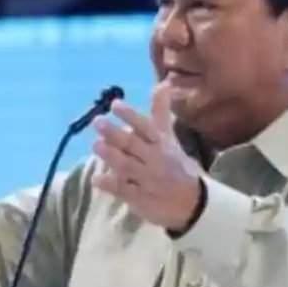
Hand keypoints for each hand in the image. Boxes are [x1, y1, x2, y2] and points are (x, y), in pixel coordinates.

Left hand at [91, 83, 203, 230]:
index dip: (130, 115)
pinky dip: (110, 185)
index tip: (115, 104)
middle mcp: (156, 160)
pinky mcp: (141, 199)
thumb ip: (161, 113)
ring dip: (111, 156)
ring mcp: (148, 180)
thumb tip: (162, 84)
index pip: (146, 126)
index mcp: (162, 144)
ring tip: (96, 145)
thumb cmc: (176, 166)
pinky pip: (125, 191)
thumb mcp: (170, 139)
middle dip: (115, 133)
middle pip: (134, 145)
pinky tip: (96, 180)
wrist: (192, 202)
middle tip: (97, 122)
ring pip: (128, 166)